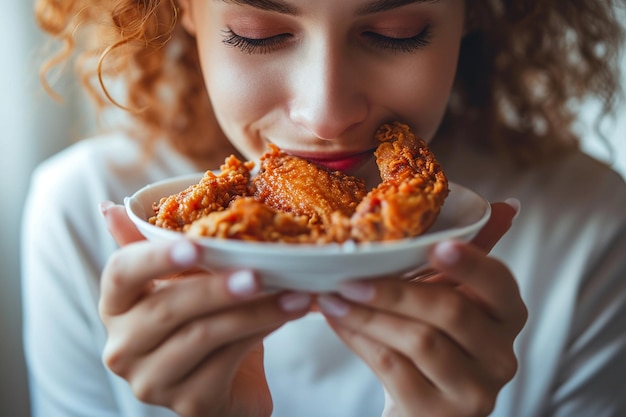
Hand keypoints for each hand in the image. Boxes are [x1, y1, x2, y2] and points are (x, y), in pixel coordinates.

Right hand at [98, 203, 311, 416]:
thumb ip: (149, 246)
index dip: (155, 258)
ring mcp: (152, 381)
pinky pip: (228, 361)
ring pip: (203, 336)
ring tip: (293, 292)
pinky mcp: (189, 404)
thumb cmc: (199, 320)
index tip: (195, 247)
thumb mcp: (177, 280)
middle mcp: (122, 347)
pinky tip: (288, 313)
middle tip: (258, 273)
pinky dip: (262, 332)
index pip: (120, 274)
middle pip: (167, 309)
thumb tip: (108, 207)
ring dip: (254, 311)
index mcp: (115, 306)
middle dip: (216, 288)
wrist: (228, 378)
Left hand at [317, 201, 526, 416]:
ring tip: (332, 297)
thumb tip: (506, 205)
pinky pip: (394, 367)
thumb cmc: (435, 339)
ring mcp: (474, 391)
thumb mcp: (452, 297)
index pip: (500, 283)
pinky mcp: (439, 413)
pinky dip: (360, 339)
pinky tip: (337, 320)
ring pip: (419, 340)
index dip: (470, 264)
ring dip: (368, 314)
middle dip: (395, 290)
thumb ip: (469, 256)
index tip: (435, 246)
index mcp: (508, 316)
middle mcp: (501, 355)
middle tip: (349, 276)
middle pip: (451, 312)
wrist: (422, 404)